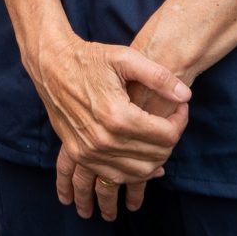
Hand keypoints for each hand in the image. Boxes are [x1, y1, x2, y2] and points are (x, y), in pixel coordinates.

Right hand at [27, 38, 189, 209]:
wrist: (51, 66)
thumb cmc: (90, 59)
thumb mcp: (125, 58)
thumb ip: (159, 76)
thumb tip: (185, 96)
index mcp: (118, 115)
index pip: (166, 135)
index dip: (181, 121)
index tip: (181, 107)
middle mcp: (104, 139)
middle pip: (155, 156)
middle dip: (171, 141)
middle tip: (172, 122)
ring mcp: (89, 151)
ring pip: (137, 173)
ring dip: (156, 161)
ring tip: (160, 142)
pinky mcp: (79, 154)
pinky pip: (113, 177)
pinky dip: (132, 175)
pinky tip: (141, 166)